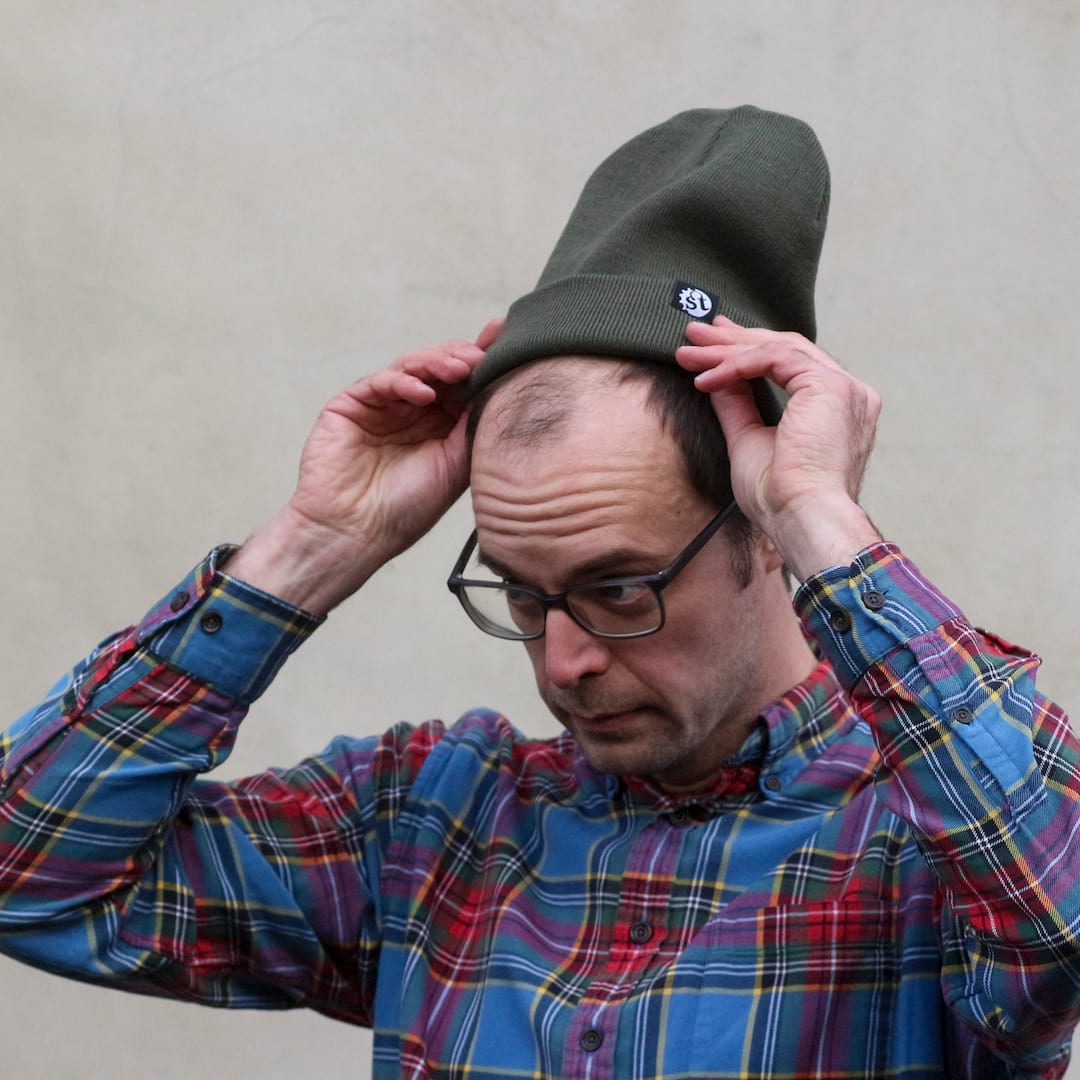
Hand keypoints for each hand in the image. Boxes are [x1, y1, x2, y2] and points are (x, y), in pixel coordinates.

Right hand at [227, 318, 502, 611]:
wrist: (355, 533)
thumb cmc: (405, 510)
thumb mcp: (456, 467)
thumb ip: (474, 428)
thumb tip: (502, 390)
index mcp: (440, 424)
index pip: (464, 384)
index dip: (484, 362)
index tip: (507, 341)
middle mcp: (412, 410)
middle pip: (440, 367)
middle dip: (463, 356)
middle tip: (482, 356)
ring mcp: (382, 405)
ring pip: (413, 366)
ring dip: (438, 362)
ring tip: (459, 369)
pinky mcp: (352, 404)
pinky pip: (381, 381)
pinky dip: (405, 382)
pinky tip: (424, 395)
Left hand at [675, 316, 882, 579]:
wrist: (802, 518)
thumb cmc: (779, 498)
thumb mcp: (748, 440)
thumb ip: (737, 406)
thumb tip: (716, 378)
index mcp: (837, 409)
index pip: (791, 364)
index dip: (749, 350)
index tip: (712, 346)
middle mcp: (848, 393)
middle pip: (785, 348)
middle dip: (734, 340)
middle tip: (694, 333)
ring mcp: (844, 387)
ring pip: (777, 348)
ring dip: (728, 349)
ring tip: (689, 351)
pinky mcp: (830, 386)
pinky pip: (774, 358)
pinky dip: (736, 365)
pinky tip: (706, 377)